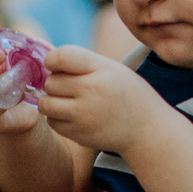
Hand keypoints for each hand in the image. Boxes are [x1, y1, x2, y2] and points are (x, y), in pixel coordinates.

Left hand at [38, 46, 162, 156]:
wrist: (147, 130)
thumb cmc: (127, 94)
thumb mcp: (112, 69)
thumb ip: (82, 63)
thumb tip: (46, 63)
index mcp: (101, 69)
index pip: (60, 57)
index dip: (52, 60)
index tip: (58, 66)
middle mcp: (90, 91)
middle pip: (51, 82)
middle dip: (56, 83)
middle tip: (71, 87)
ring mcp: (83, 115)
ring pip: (45, 104)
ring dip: (52, 101)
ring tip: (67, 101)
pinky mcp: (78, 134)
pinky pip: (52, 122)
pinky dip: (58, 118)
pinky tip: (73, 116)